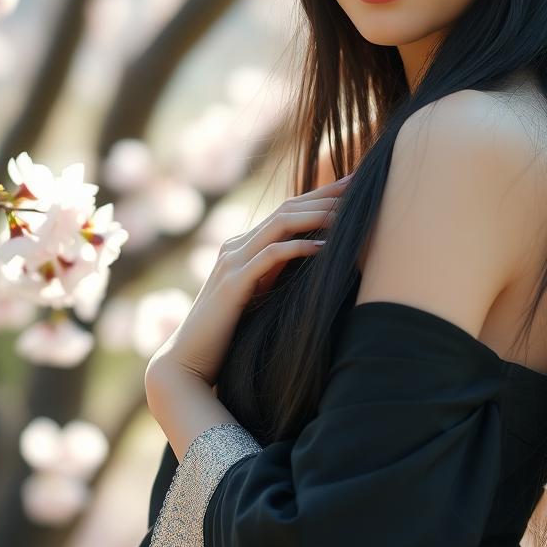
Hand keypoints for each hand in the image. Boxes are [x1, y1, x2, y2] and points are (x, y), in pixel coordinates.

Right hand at [147, 172, 352, 387]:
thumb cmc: (227, 335)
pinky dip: (299, 248)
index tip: (351, 187)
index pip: (286, 211)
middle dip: (324, 196)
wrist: (188, 362)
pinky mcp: (233, 283)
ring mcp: (232, 261)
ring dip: (316, 215)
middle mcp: (235, 246)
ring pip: (279, 224)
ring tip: (347, 212)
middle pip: (286, 208)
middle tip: (357, 184)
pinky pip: (271, 256)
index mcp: (242, 246)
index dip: (318, 197)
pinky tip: (325, 248)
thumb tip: (318, 266)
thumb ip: (278, 277)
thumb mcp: (259, 297)